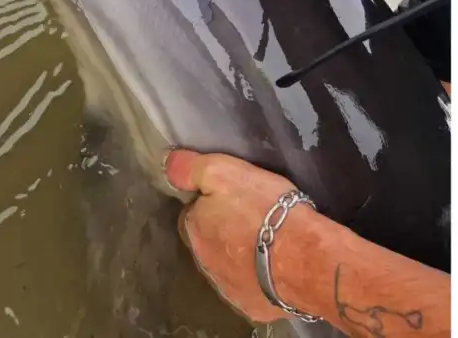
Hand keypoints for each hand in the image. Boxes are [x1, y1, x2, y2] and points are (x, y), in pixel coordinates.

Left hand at [165, 150, 314, 324]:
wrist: (304, 258)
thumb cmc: (263, 209)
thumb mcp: (222, 171)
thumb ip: (190, 168)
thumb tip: (168, 165)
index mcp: (194, 229)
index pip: (193, 212)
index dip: (212, 201)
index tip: (232, 196)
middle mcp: (204, 263)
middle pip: (210, 239)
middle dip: (225, 228)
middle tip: (252, 214)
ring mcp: (228, 289)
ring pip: (229, 264)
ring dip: (242, 252)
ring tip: (268, 238)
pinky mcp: (253, 306)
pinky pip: (251, 286)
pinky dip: (259, 275)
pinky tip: (276, 264)